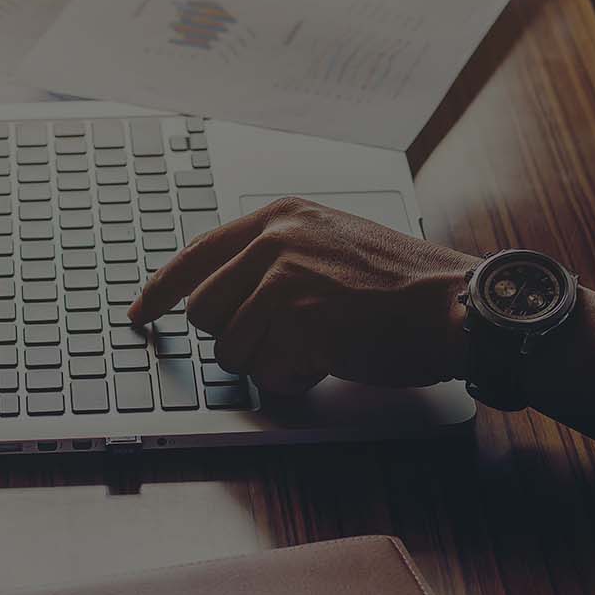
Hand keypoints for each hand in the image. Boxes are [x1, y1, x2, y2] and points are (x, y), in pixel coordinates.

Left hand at [128, 198, 474, 396]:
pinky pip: (265, 372)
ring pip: (230, 349)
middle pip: (204, 311)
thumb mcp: (331, 242)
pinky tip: (330, 358)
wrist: (454, 303)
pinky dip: (295, 378)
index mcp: (280, 215)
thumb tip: (222, 296)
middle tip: (286, 338)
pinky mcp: (299, 320)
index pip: (194, 253)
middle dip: (237, 337)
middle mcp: (275, 239)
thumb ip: (277, 256)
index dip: (159, 290)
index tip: (140, 314)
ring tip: (318, 344)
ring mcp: (285, 278)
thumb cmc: (403, 283)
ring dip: (269, 361)